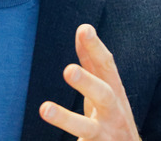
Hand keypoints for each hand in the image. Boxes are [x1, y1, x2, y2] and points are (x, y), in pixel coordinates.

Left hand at [39, 24, 139, 140]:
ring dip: (66, 119)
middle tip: (68, 70)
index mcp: (115, 94)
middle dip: (88, 83)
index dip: (96, 48)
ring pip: (87, 129)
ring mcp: (106, 136)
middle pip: (104, 96)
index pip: (106, 67)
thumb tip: (83, 29)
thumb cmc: (112, 117)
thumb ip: (92, 63)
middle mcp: (114, 114)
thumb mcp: (105, 89)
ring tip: (45, 109)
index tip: (84, 29)